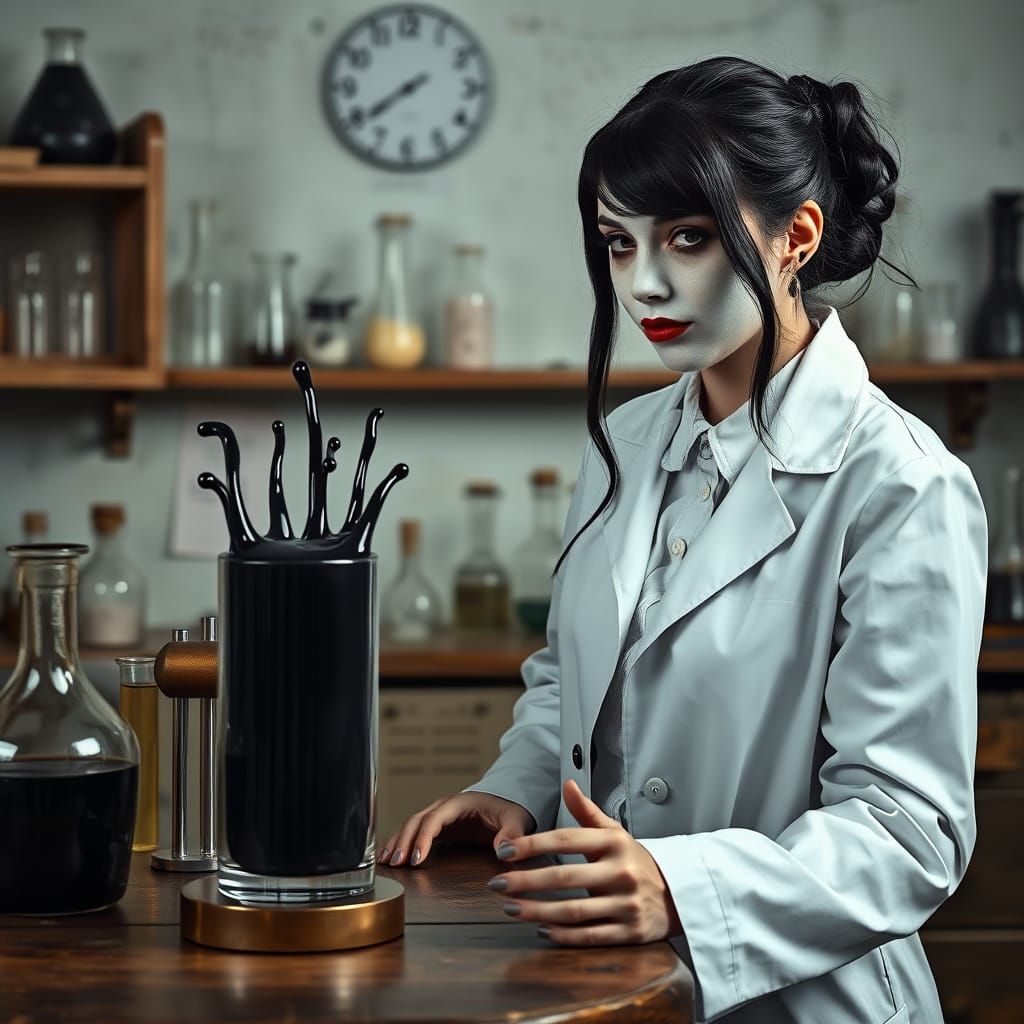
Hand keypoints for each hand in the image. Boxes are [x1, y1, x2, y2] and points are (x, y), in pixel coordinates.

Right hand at [378, 791, 535, 866]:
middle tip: (396, 863)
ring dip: (397, 842)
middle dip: (404, 841)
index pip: (434, 818)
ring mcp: (439, 816)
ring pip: (411, 825)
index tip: (416, 858)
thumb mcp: (515, 820)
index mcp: (459, 803)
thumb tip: (503, 850)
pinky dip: (400, 843)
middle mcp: (444, 807)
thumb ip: (511, 834)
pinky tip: (390, 857)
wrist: (508, 806)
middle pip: (416, 820)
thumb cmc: (510, 811)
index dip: (423, 837)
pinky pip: (414, 833)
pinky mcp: (438, 828)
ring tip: (386, 862)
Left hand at [487, 778, 684, 945]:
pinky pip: (590, 935)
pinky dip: (563, 935)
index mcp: (614, 843)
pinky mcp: (629, 932)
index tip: (505, 851)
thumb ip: (587, 811)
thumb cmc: (637, 861)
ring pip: (574, 911)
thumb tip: (567, 784)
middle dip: (526, 881)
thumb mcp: (615, 832)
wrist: (680, 894)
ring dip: (537, 911)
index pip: (566, 839)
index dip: (533, 845)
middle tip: (497, 883)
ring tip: (510, 908)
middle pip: (565, 877)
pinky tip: (540, 929)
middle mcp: (620, 872)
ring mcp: (626, 904)